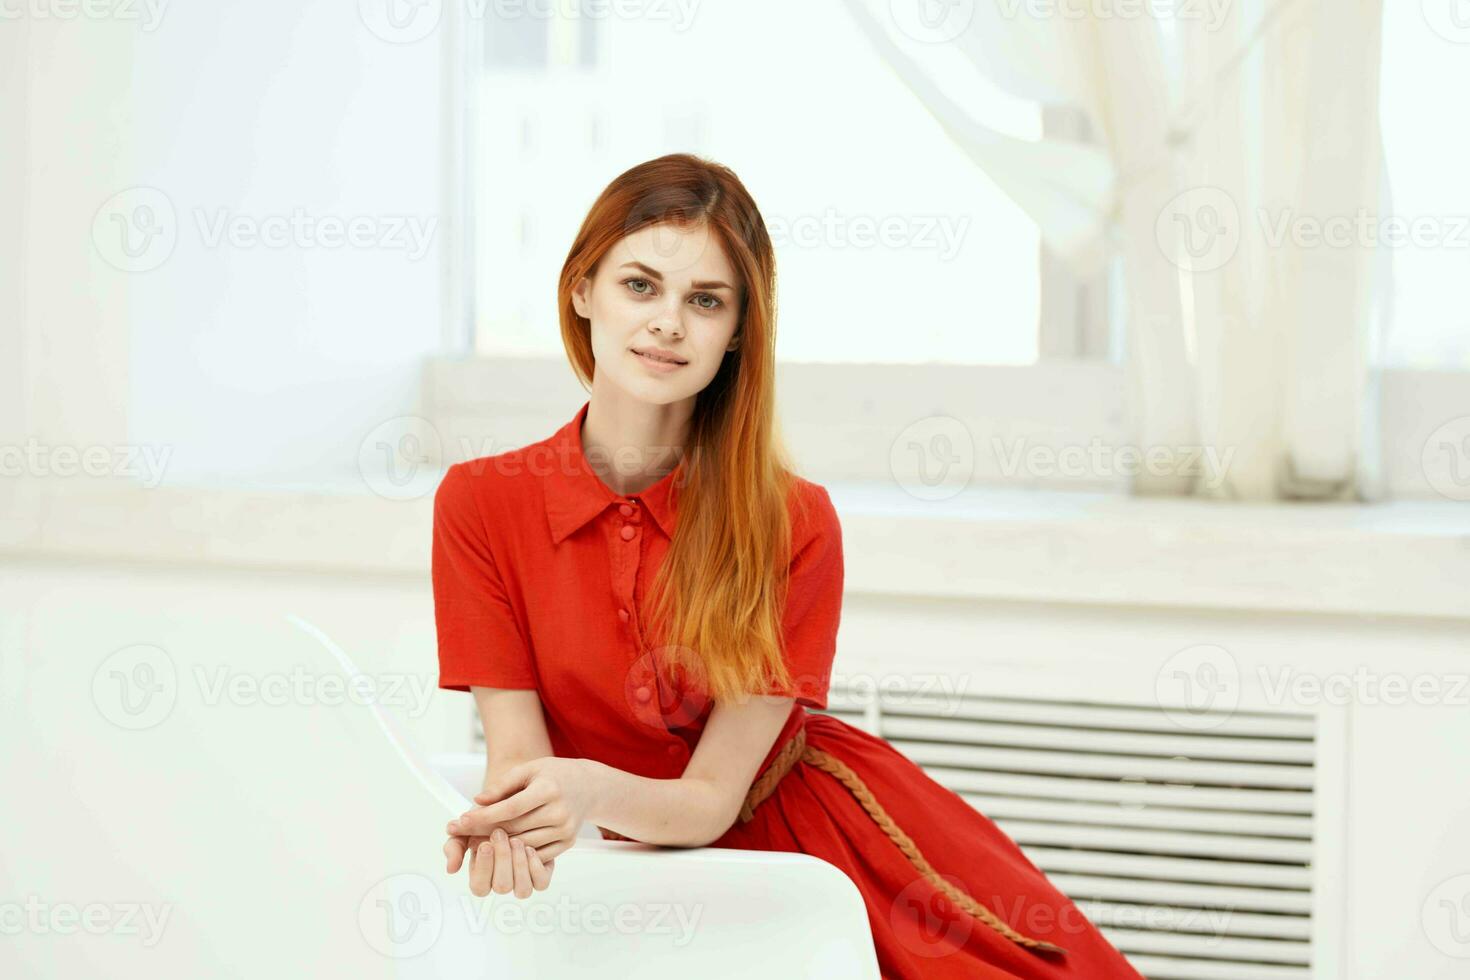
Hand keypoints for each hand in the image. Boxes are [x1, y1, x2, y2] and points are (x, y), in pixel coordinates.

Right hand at [444, 827, 553, 897]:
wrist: (514, 804)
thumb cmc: (488, 819)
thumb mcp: (467, 828)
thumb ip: (454, 846)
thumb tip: (451, 869)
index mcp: (482, 875)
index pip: (480, 887)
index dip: (483, 868)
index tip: (484, 844)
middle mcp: (503, 880)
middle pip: (502, 887)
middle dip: (501, 859)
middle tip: (500, 834)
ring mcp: (522, 879)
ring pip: (522, 890)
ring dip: (519, 865)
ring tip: (516, 841)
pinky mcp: (541, 873)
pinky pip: (541, 883)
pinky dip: (536, 867)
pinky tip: (530, 848)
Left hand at [447, 757, 601, 868]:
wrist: (589, 786)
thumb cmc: (554, 775)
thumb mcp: (529, 769)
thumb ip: (502, 785)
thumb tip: (478, 801)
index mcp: (549, 789)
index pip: (511, 808)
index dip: (484, 816)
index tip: (462, 820)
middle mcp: (560, 811)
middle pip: (514, 828)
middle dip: (484, 832)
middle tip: (461, 833)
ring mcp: (565, 830)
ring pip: (523, 844)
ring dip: (498, 846)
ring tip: (476, 841)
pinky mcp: (567, 843)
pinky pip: (537, 855)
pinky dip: (517, 854)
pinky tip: (502, 849)